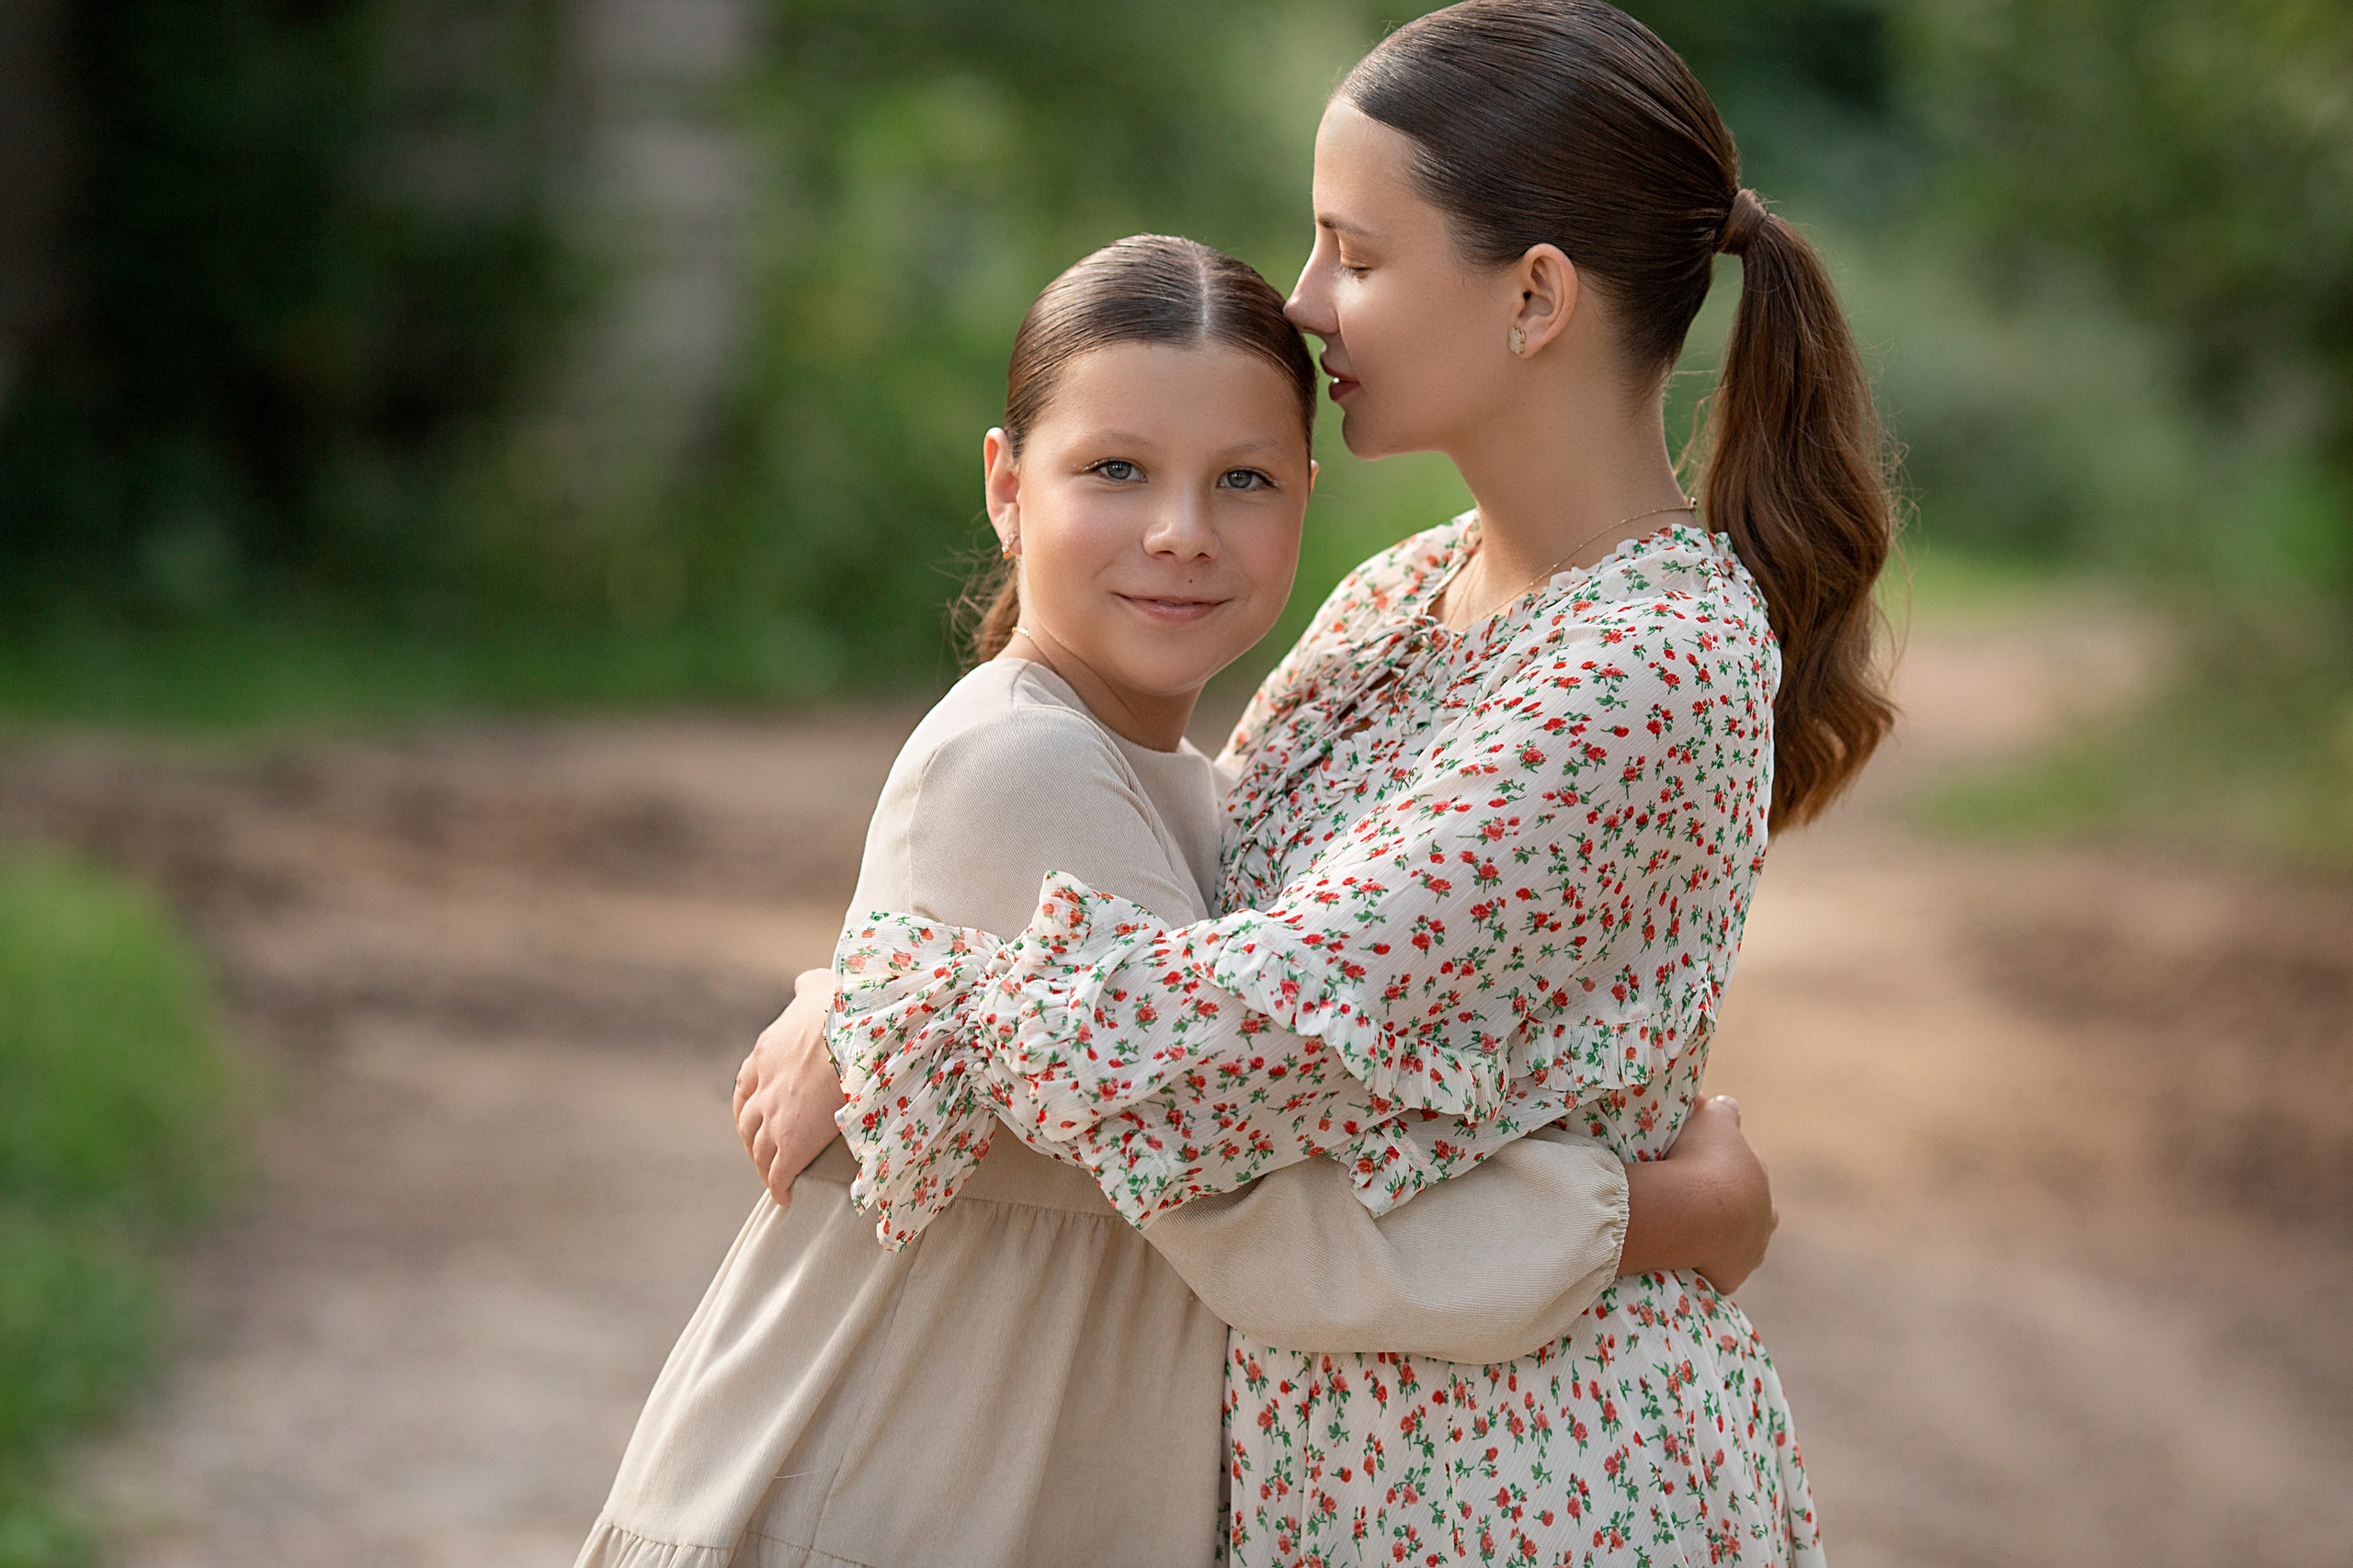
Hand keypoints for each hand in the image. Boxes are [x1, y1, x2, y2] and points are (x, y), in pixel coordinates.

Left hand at [732, 968, 847, 1207]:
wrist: (860, 1031)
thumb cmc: (847, 1005)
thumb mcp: (818, 987)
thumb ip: (808, 987)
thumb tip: (804, 984)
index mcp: (765, 1052)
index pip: (746, 1086)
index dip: (751, 1104)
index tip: (759, 1114)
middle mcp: (762, 1086)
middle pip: (747, 1122)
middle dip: (753, 1138)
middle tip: (764, 1150)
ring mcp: (775, 1116)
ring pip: (759, 1150)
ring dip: (764, 1165)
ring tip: (775, 1177)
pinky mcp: (793, 1141)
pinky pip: (779, 1173)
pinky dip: (779, 1186)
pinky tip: (786, 1197)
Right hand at [1668, 1095, 1776, 1293]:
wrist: (1694, 1213)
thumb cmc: (1702, 1160)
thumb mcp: (1712, 1121)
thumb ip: (1721, 1109)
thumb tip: (1725, 1101)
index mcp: (1759, 1174)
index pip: (1749, 1166)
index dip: (1727, 1163)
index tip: (1706, 1162)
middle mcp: (1764, 1214)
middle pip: (1755, 1208)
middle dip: (1735, 1204)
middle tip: (1701, 1198)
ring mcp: (1751, 1248)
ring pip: (1745, 1243)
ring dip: (1728, 1238)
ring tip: (1698, 1233)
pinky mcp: (1732, 1276)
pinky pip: (1720, 1270)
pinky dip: (1709, 1264)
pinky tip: (1690, 1258)